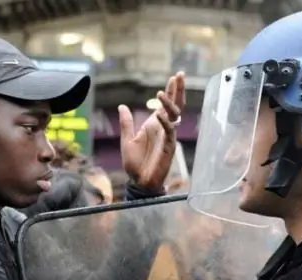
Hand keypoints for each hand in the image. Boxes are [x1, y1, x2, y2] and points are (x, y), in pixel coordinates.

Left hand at [119, 72, 185, 192]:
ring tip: (162, 92)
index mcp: (154, 125)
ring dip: (170, 103)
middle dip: (178, 90)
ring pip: (175, 116)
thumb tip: (122, 106)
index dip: (171, 90)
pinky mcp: (169, 147)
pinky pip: (169, 132)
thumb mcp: (126, 140)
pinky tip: (160, 115)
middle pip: (176, 105)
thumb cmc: (134, 164)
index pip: (166, 104)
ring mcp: (168, 137)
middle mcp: (164, 128)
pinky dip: (165, 123)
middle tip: (180, 74)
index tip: (174, 76)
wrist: (139, 182)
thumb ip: (126, 123)